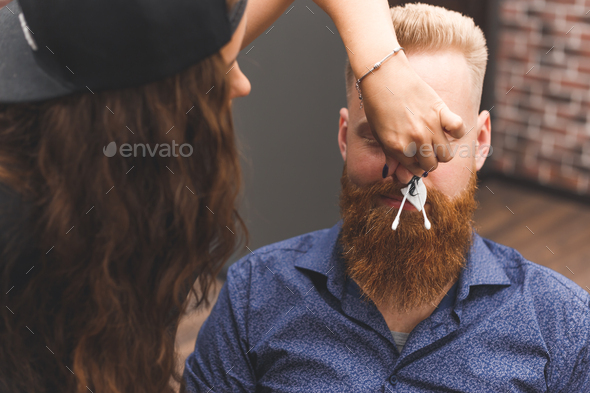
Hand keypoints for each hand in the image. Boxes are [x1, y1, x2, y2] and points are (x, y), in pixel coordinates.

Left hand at [360, 52, 465, 175]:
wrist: (385, 78)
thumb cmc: (379, 106)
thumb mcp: (379, 135)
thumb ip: (390, 155)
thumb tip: (395, 173)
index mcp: (398, 149)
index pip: (415, 170)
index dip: (416, 166)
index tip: (416, 159)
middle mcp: (415, 141)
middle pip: (432, 165)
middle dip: (429, 161)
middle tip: (425, 150)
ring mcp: (430, 127)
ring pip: (447, 155)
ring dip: (442, 150)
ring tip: (436, 141)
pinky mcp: (441, 111)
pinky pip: (459, 130)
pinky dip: (456, 131)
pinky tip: (447, 126)